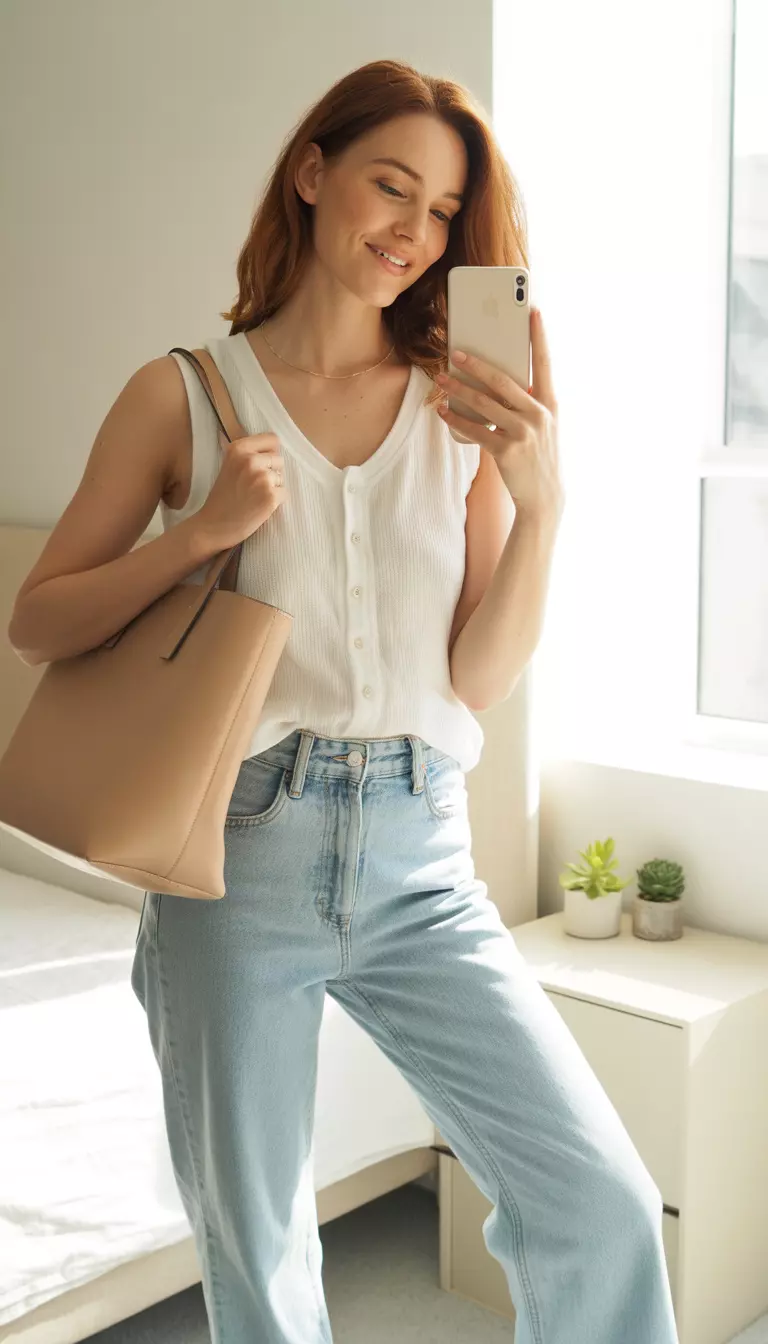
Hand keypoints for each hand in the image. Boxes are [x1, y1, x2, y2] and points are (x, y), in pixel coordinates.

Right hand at [197, 430, 286, 548]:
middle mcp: (250, 460)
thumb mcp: (229, 466)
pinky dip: (275, 502)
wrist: (212, 526)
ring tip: (253, 497)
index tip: (261, 465)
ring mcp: (261, 478)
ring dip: (273, 488)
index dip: (270, 453)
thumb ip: (247, 454)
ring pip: (281, 477)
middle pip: (279, 459)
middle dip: (271, 472)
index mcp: (238, 448)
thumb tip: (274, 447)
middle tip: (253, 487)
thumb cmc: (222, 498)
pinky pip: (284, 493)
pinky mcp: (270, 496)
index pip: (272, 439)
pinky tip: (258, 507)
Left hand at [434, 306, 563, 521]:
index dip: (539, 336)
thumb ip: (527, 403)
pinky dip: (456, 419)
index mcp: (550, 404)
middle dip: (478, 363)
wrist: (544, 497)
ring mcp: (524, 433)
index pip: (544, 363)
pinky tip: (442, 411)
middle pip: (503, 380)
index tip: (532, 310)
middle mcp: (539, 415)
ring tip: (441, 378)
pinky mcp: (507, 450)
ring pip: (484, 403)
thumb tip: (495, 381)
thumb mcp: (542, 426)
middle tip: (457, 351)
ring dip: (458, 389)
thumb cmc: (538, 456)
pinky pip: (475, 430)